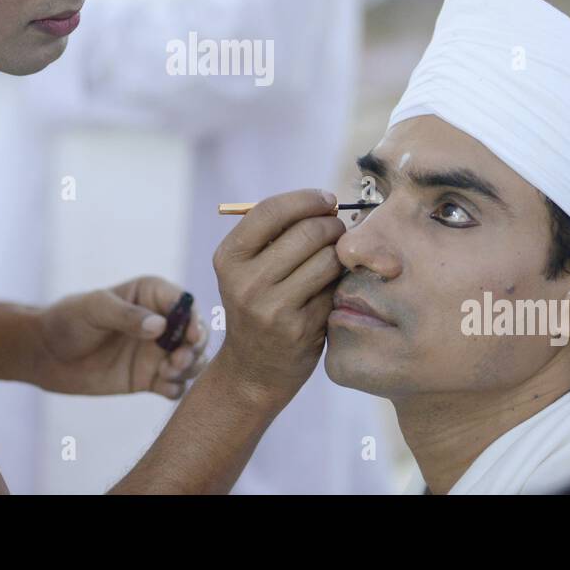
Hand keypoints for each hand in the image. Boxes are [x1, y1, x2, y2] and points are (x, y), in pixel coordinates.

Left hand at [35, 276, 208, 397]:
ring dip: (189, 367)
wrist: (45, 354)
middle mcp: (160, 322)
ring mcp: (156, 352)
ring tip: (169, 372)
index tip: (191, 335)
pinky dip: (177, 387)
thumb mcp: (94, 309)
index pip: (184, 303)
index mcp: (151, 295)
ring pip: (190, 360)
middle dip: (195, 346)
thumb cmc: (68, 320)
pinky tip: (165, 388)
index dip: (193, 318)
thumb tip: (160, 326)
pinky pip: (174, 385)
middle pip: (194, 333)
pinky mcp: (149, 378)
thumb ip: (127, 316)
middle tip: (179, 359)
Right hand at [210, 189, 344, 410]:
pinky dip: (338, 282)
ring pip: (326, 259)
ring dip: (340, 252)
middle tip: (338, 228)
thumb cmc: (257, 306)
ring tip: (336, 256)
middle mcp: (245, 283)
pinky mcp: (300, 329)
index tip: (327, 199)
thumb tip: (323, 203)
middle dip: (331, 224)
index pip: (270, 211)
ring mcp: (273, 308)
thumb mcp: (246, 270)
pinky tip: (330, 287)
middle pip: (306, 232)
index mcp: (229, 259)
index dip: (306, 199)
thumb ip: (274, 236)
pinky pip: (333, 289)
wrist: (252, 370)